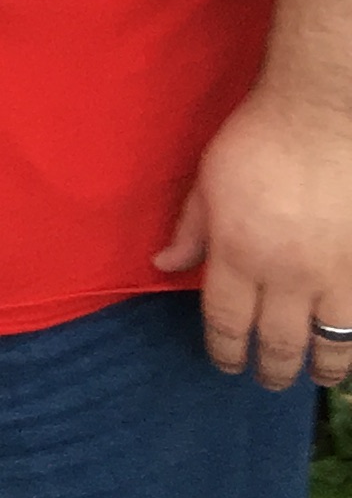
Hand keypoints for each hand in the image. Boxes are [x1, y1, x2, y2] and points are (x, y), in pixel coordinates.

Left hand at [154, 84, 351, 387]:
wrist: (322, 116)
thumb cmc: (257, 140)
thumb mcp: (207, 182)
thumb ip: (190, 231)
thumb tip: (163, 265)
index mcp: (236, 253)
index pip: (225, 320)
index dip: (225, 349)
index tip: (226, 362)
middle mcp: (285, 273)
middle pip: (277, 340)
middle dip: (271, 368)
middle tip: (268, 381)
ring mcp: (334, 272)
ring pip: (330, 341)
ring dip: (321, 367)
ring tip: (316, 378)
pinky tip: (349, 350)